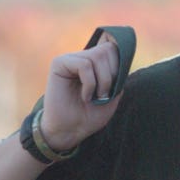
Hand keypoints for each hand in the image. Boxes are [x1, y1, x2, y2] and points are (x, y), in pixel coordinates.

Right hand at [41, 34, 122, 150]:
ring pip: (98, 56)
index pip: (113, 48)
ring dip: (103, 81)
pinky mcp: (59, 63)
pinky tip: (85, 96)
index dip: (119, 66)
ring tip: (95, 97)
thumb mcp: (113, 94)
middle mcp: (82, 57)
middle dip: (112, 75)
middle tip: (104, 95)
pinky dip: (90, 84)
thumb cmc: (90, 115)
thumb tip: (120, 52)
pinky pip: (85, 65)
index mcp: (95, 63)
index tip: (114, 87)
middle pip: (108, 49)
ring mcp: (71, 59)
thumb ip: (118, 74)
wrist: (70, 131)